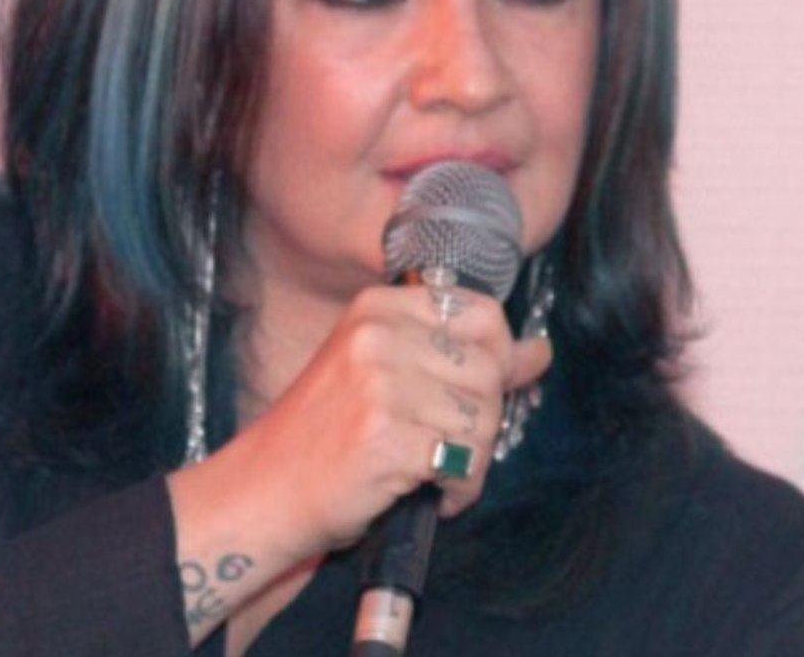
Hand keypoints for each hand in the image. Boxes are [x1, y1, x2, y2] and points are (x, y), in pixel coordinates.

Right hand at [222, 284, 552, 560]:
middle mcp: (378, 337)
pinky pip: (464, 463)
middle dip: (484, 419)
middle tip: (446, 445)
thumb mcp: (391, 375)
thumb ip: (467, 358)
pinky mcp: (385, 438)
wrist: (263, 494)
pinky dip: (457, 490)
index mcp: (379, 309)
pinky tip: (427, 495)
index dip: (498, 358)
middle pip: (491, 369)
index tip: (474, 392)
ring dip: (471, 460)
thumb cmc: (329, 435)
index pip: (484, 314)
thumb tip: (540, 350)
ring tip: (431, 471)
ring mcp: (380, 385)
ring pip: (484, 419)